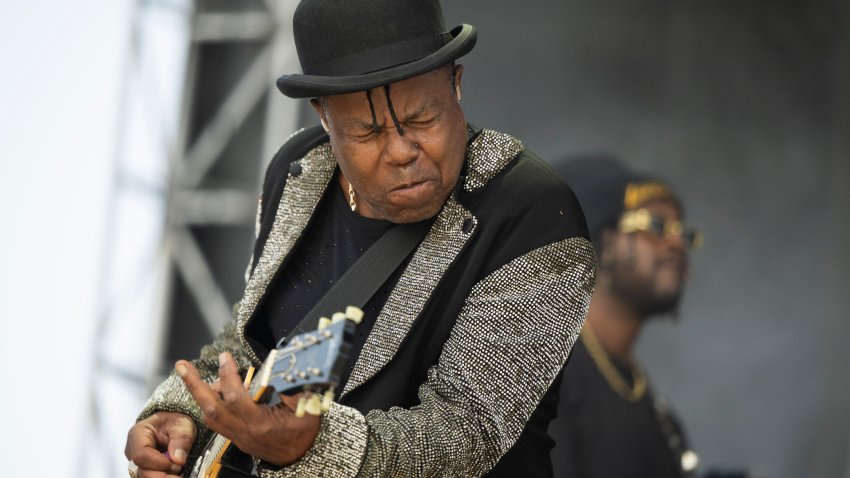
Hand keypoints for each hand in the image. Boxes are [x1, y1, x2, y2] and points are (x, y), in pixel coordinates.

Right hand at [124, 411, 195, 477]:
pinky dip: (164, 477)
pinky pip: (151, 477)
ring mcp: (137, 462)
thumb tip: (178, 459)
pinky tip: (175, 475)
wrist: (175, 425)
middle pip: (141, 471)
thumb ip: (181, 440)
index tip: (177, 464)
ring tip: (179, 475)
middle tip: (179, 474)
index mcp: (138, 434)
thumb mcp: (182, 425)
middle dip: (161, 475)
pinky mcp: (145, 470)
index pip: (141, 455)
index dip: (159, 463)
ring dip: (163, 477)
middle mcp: (133, 451)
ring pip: (145, 477)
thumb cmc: (174, 422)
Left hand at [176, 352, 320, 465]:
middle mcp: (244, 431)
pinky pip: (216, 421)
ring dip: (201, 393)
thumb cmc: (303, 432)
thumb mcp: (305, 407)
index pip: (236, 398)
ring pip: (210, 416)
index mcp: (261, 423)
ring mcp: (238, 436)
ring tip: (204, 376)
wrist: (302, 456)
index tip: (225, 357)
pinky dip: (211, 403)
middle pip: (211, 409)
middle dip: (194, 385)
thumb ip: (289, 387)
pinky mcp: (236, 437)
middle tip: (182, 366)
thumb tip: (275, 367)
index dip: (228, 375)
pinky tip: (217, 391)